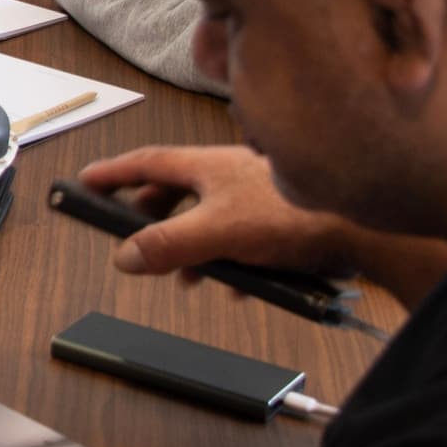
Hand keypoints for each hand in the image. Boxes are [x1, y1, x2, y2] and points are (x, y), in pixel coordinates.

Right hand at [77, 143, 361, 282]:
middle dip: (151, 215)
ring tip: (185, 274)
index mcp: (207, 165)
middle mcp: (229, 172)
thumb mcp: (218, 233)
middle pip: (175, 189)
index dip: (113, 173)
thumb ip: (168, 244)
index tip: (86, 180)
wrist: (360, 230)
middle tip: (132, 234)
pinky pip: (239, 233)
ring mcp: (256, 193)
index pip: (146, 163)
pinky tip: (237, 283)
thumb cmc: (294, 217)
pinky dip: (226, 256)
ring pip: (208, 214)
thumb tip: (125, 255)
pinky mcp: (280, 217)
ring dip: (190, 243)